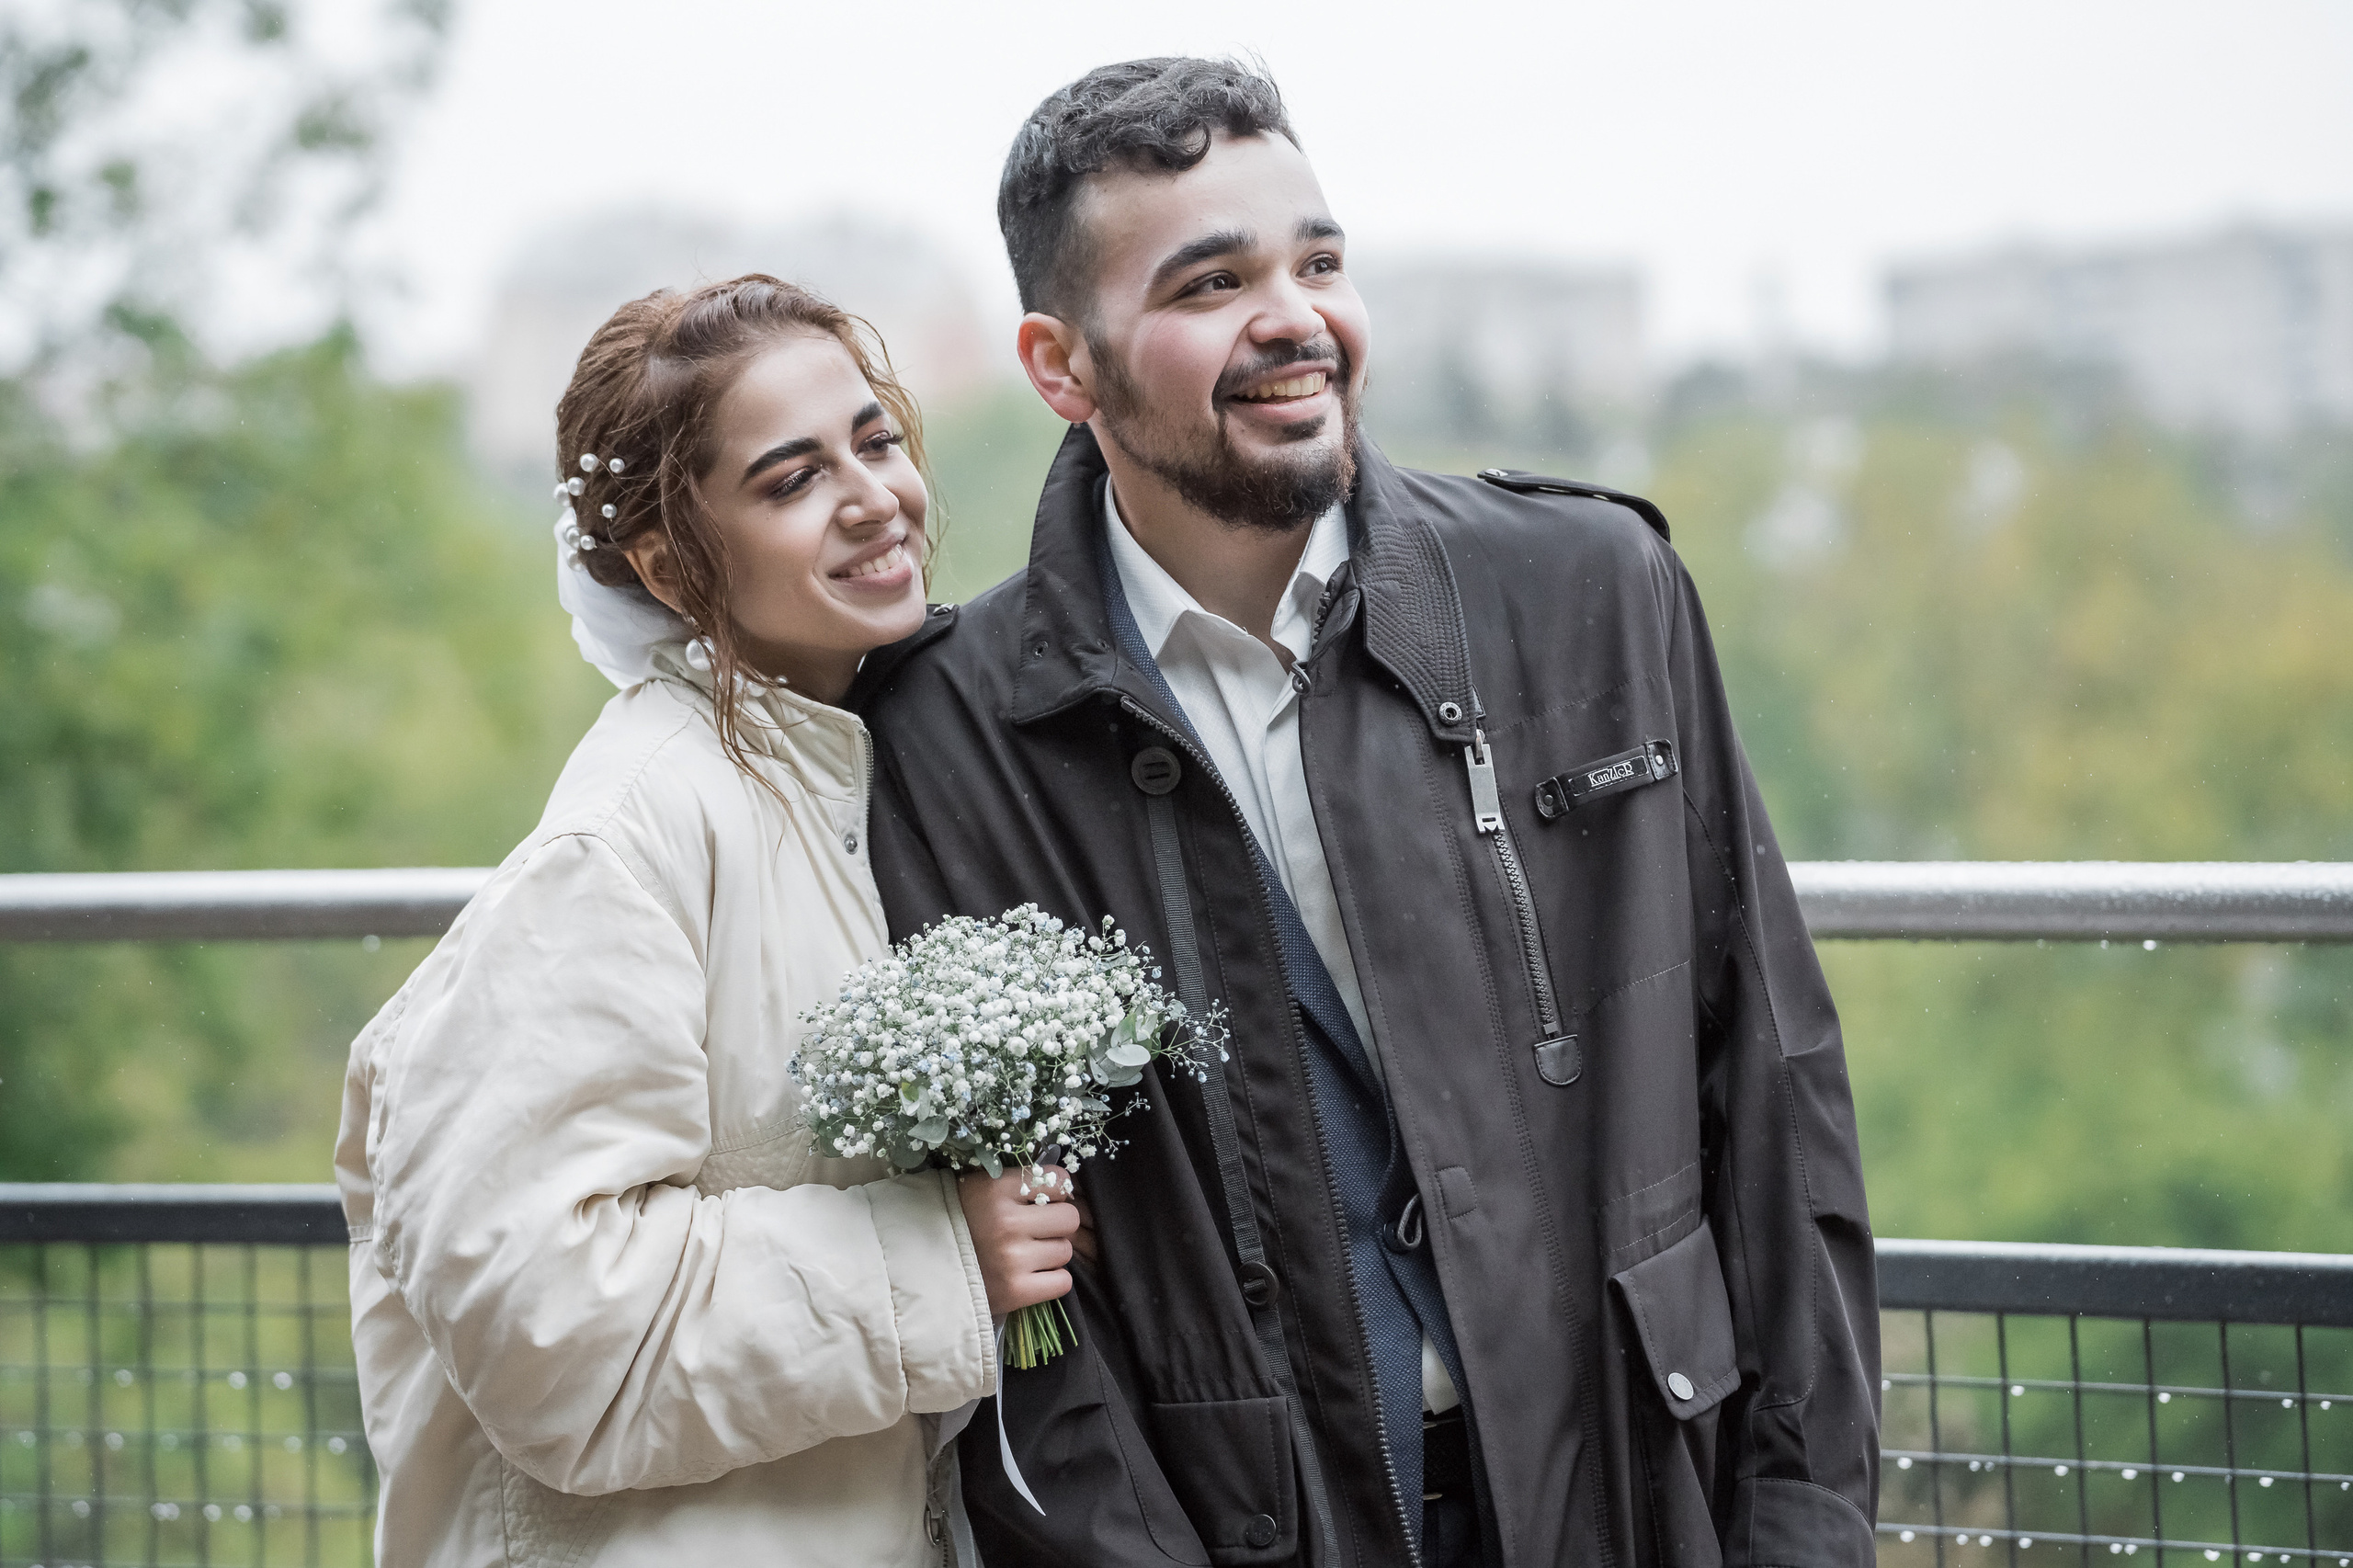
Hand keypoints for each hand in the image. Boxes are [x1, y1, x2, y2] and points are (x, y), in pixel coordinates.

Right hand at [959, 1164, 1093, 1316]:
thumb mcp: (978, 1187)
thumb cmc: (954, 1222)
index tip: (1044, 1200)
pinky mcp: (1015, 1292)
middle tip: (1037, 1231)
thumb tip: (1063, 1184)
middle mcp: (1007, 1222)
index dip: (1056, 1191)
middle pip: (1069, 1218)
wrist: (919, 1270)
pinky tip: (1031, 1275)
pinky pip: (1062, 1282)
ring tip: (1027, 1254)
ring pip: (1066, 1250)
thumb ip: (1016, 1183)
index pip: (1058, 1180)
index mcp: (996, 1189)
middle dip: (1058, 1224)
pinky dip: (1052, 1281)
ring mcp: (1012, 1259)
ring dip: (1051, 1253)